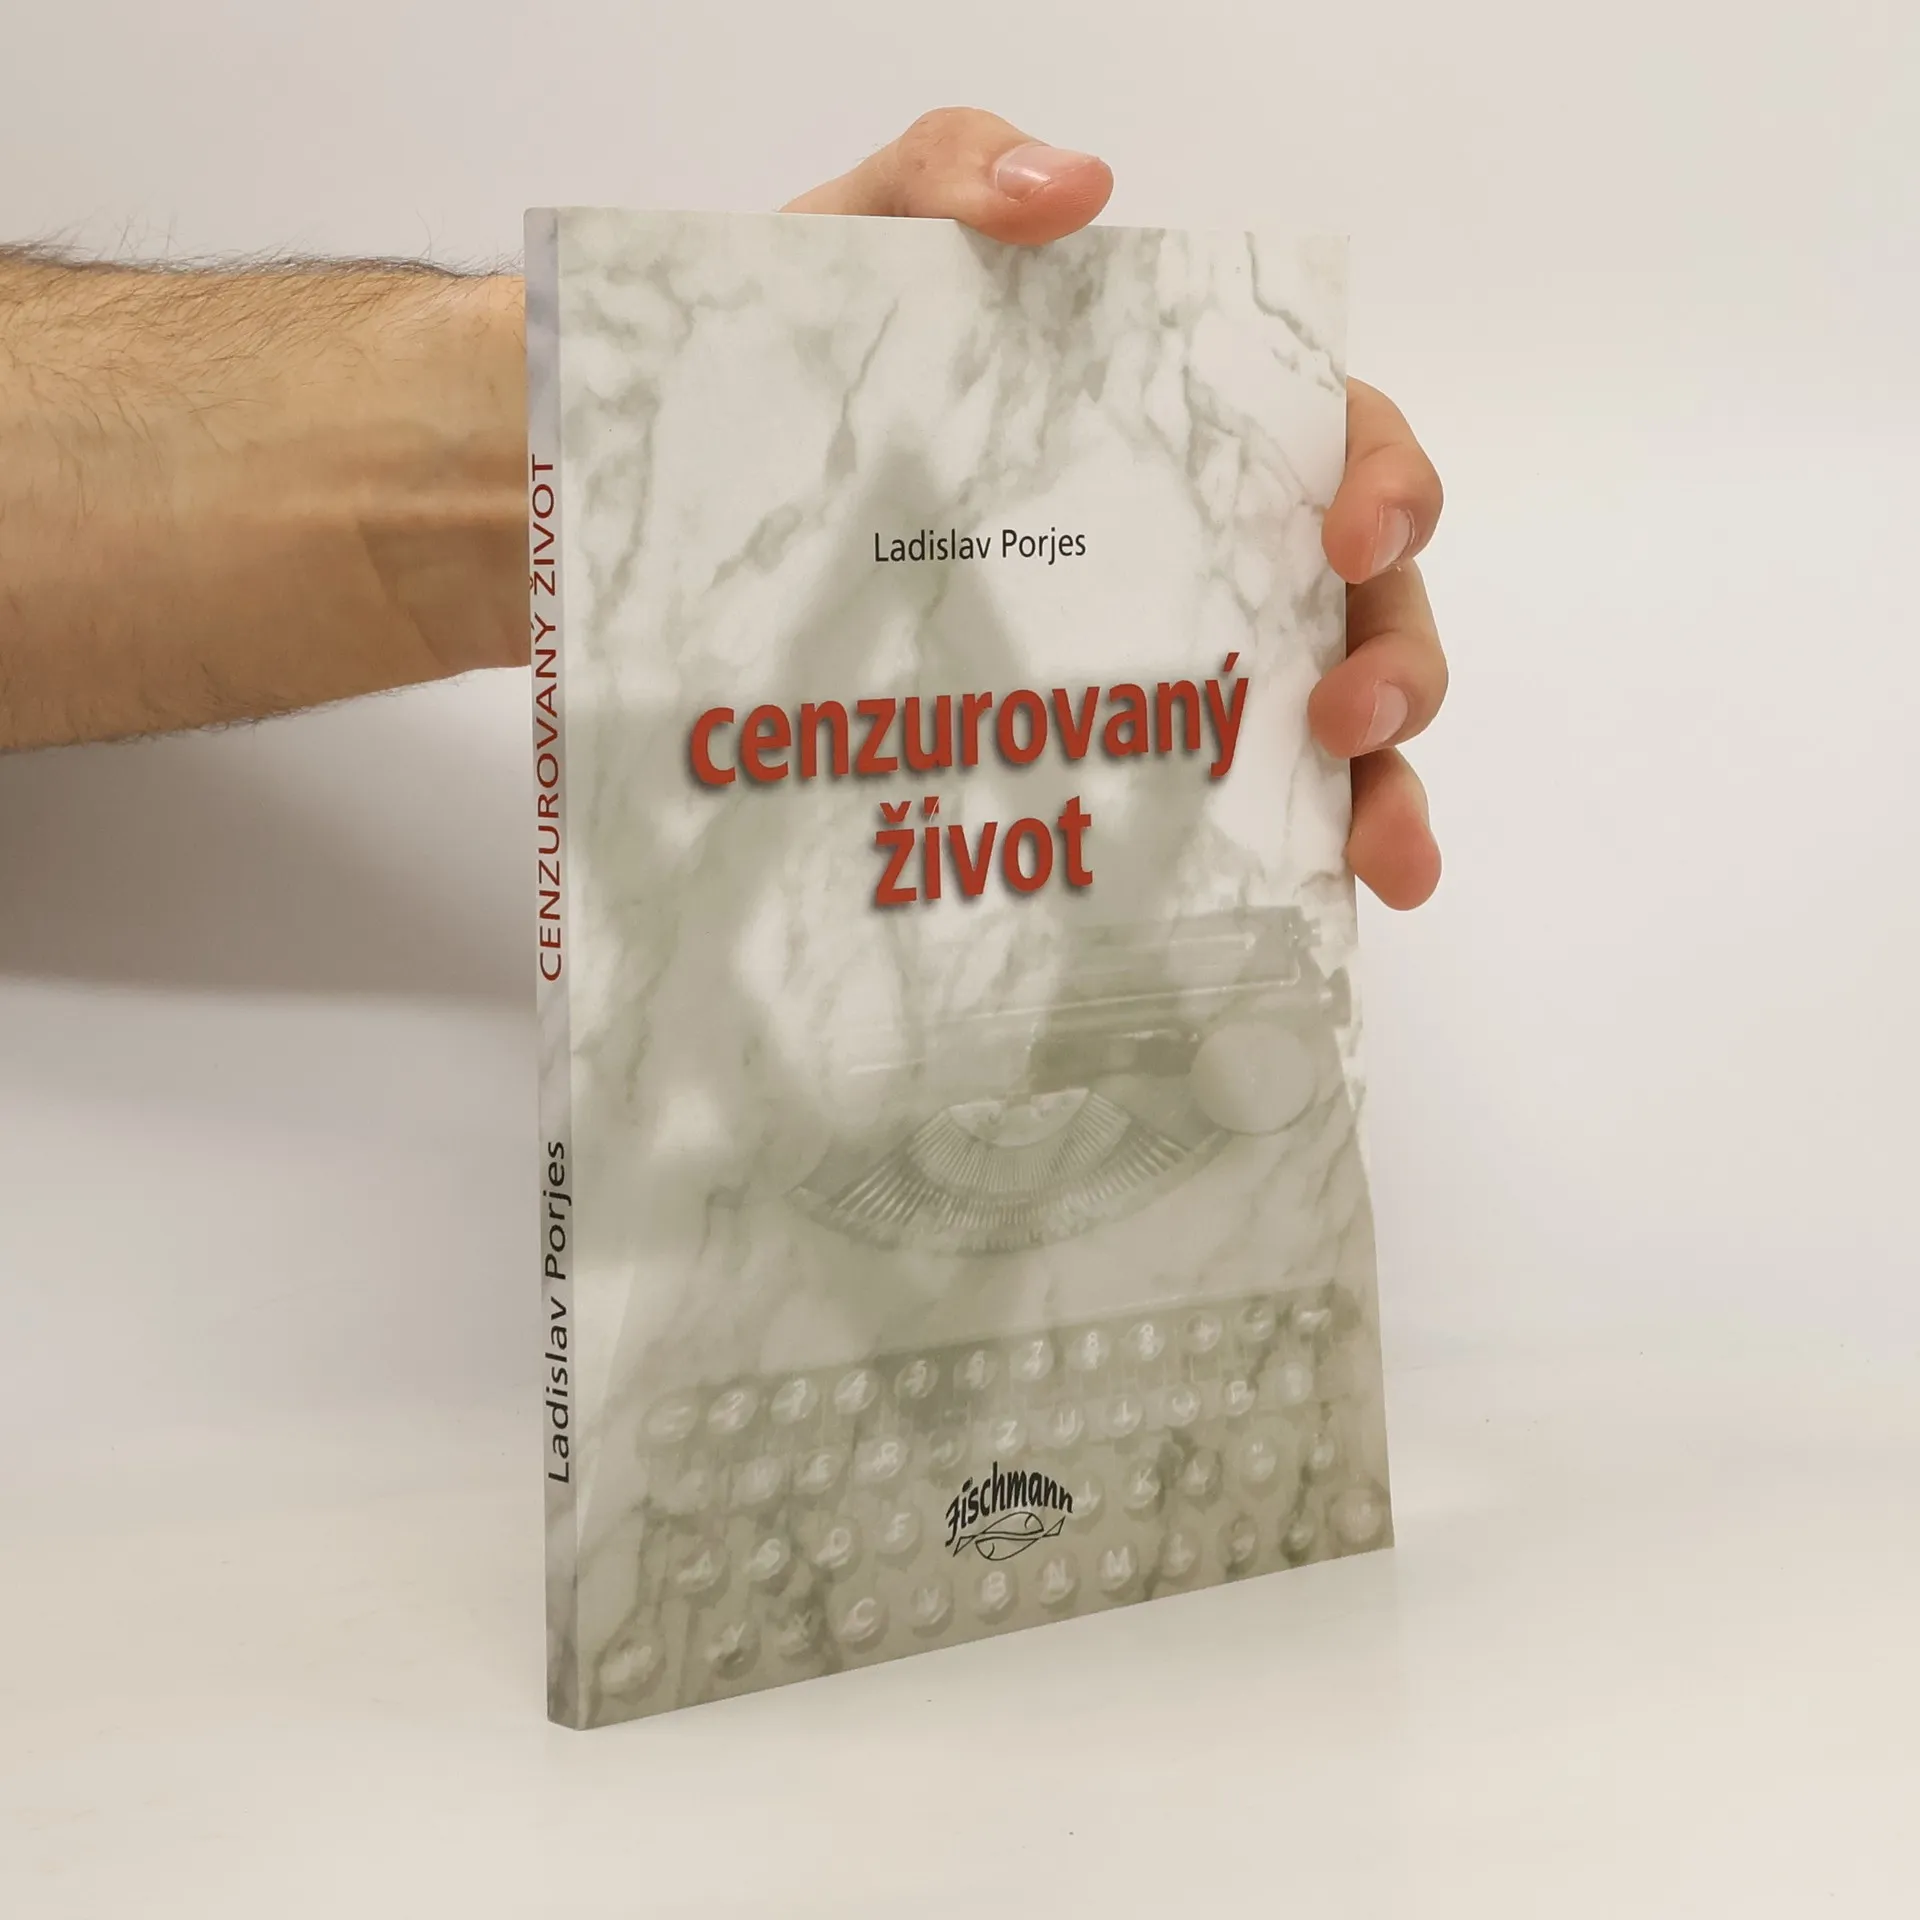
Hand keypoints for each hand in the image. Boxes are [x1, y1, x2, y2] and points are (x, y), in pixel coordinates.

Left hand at [786, 108, 1447, 909]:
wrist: (675, 516)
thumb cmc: (795, 382)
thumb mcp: (850, 253)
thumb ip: (948, 177)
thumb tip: (1073, 187)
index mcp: (1180, 429)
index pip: (1337, 438)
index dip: (1386, 481)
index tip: (1347, 534)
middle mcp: (1199, 556)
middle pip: (1368, 604)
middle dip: (1398, 660)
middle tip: (1348, 716)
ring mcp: (1160, 673)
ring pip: (1328, 734)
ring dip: (1381, 792)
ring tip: (1379, 854)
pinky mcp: (1101, 769)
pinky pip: (1227, 826)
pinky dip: (1294, 867)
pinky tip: (1321, 911)